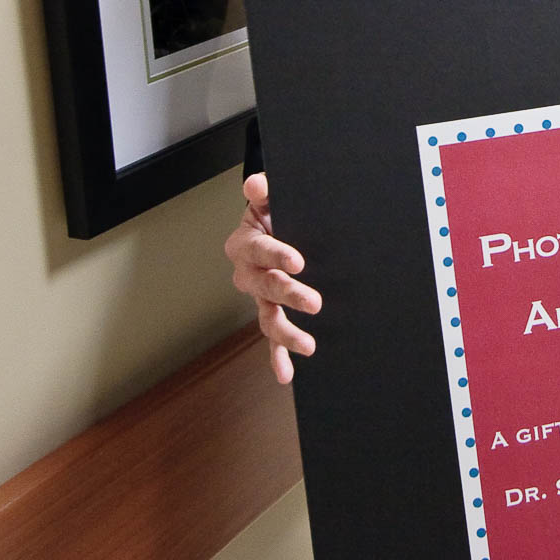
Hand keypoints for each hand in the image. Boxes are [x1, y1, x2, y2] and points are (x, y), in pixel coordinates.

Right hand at [224, 172, 322, 382]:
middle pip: (266, 287)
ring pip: (268, 317)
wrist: (277, 223)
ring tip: (308, 344)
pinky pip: (271, 337)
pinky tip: (286, 374)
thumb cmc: (276, 210)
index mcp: (245, 243)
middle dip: (289, 295)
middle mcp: (247, 273)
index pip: (260, 250)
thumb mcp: (271, 196)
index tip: (298, 261)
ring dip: (286, 333)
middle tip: (314, 302)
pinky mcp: (270, 310)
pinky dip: (277, 356)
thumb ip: (264, 190)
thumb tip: (255, 185)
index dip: (277, 255)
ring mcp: (259, 296)